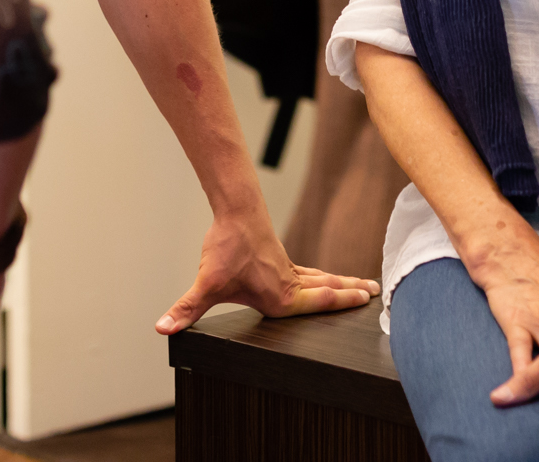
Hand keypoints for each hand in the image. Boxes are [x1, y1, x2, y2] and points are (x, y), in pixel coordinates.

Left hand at [154, 210, 377, 334]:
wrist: (235, 211)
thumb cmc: (226, 247)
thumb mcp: (206, 283)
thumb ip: (186, 309)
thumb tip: (163, 328)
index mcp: (280, 297)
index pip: (318, 302)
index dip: (341, 303)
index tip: (364, 300)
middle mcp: (289, 285)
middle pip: (327, 289)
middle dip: (350, 294)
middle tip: (375, 294)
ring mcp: (288, 270)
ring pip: (321, 279)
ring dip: (342, 284)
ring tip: (365, 286)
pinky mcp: (281, 258)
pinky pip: (310, 272)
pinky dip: (324, 277)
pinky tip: (324, 279)